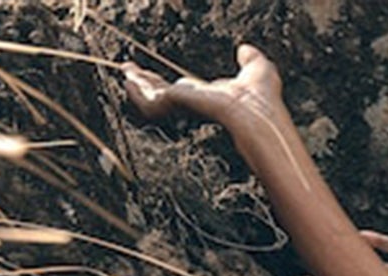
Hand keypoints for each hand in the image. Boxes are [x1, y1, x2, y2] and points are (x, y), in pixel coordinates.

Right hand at [123, 43, 285, 136]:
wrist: (258, 114)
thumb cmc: (262, 100)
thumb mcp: (257, 70)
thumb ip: (250, 60)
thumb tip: (246, 49)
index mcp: (211, 100)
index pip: (184, 91)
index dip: (171, 82)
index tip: (157, 74)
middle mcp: (196, 106)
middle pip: (164, 93)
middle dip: (147, 82)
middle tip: (130, 71)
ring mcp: (185, 108)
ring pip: (154, 96)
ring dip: (139, 83)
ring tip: (125, 70)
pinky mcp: (176, 106)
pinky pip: (150, 101)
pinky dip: (139, 91)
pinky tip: (129, 79)